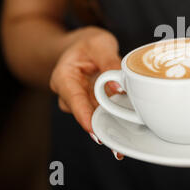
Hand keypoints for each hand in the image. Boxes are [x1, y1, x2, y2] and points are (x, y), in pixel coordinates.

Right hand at [50, 26, 124, 159]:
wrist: (83, 46)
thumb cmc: (89, 43)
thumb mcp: (100, 44)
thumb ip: (109, 63)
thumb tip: (118, 88)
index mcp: (64, 78)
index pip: (74, 100)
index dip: (84, 116)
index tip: (94, 130)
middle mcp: (68, 94)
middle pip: (85, 114)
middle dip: (101, 129)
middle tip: (117, 146)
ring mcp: (80, 102)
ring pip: (94, 117)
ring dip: (109, 128)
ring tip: (124, 144)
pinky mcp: (92, 105)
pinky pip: (102, 114)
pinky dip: (114, 122)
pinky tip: (126, 137)